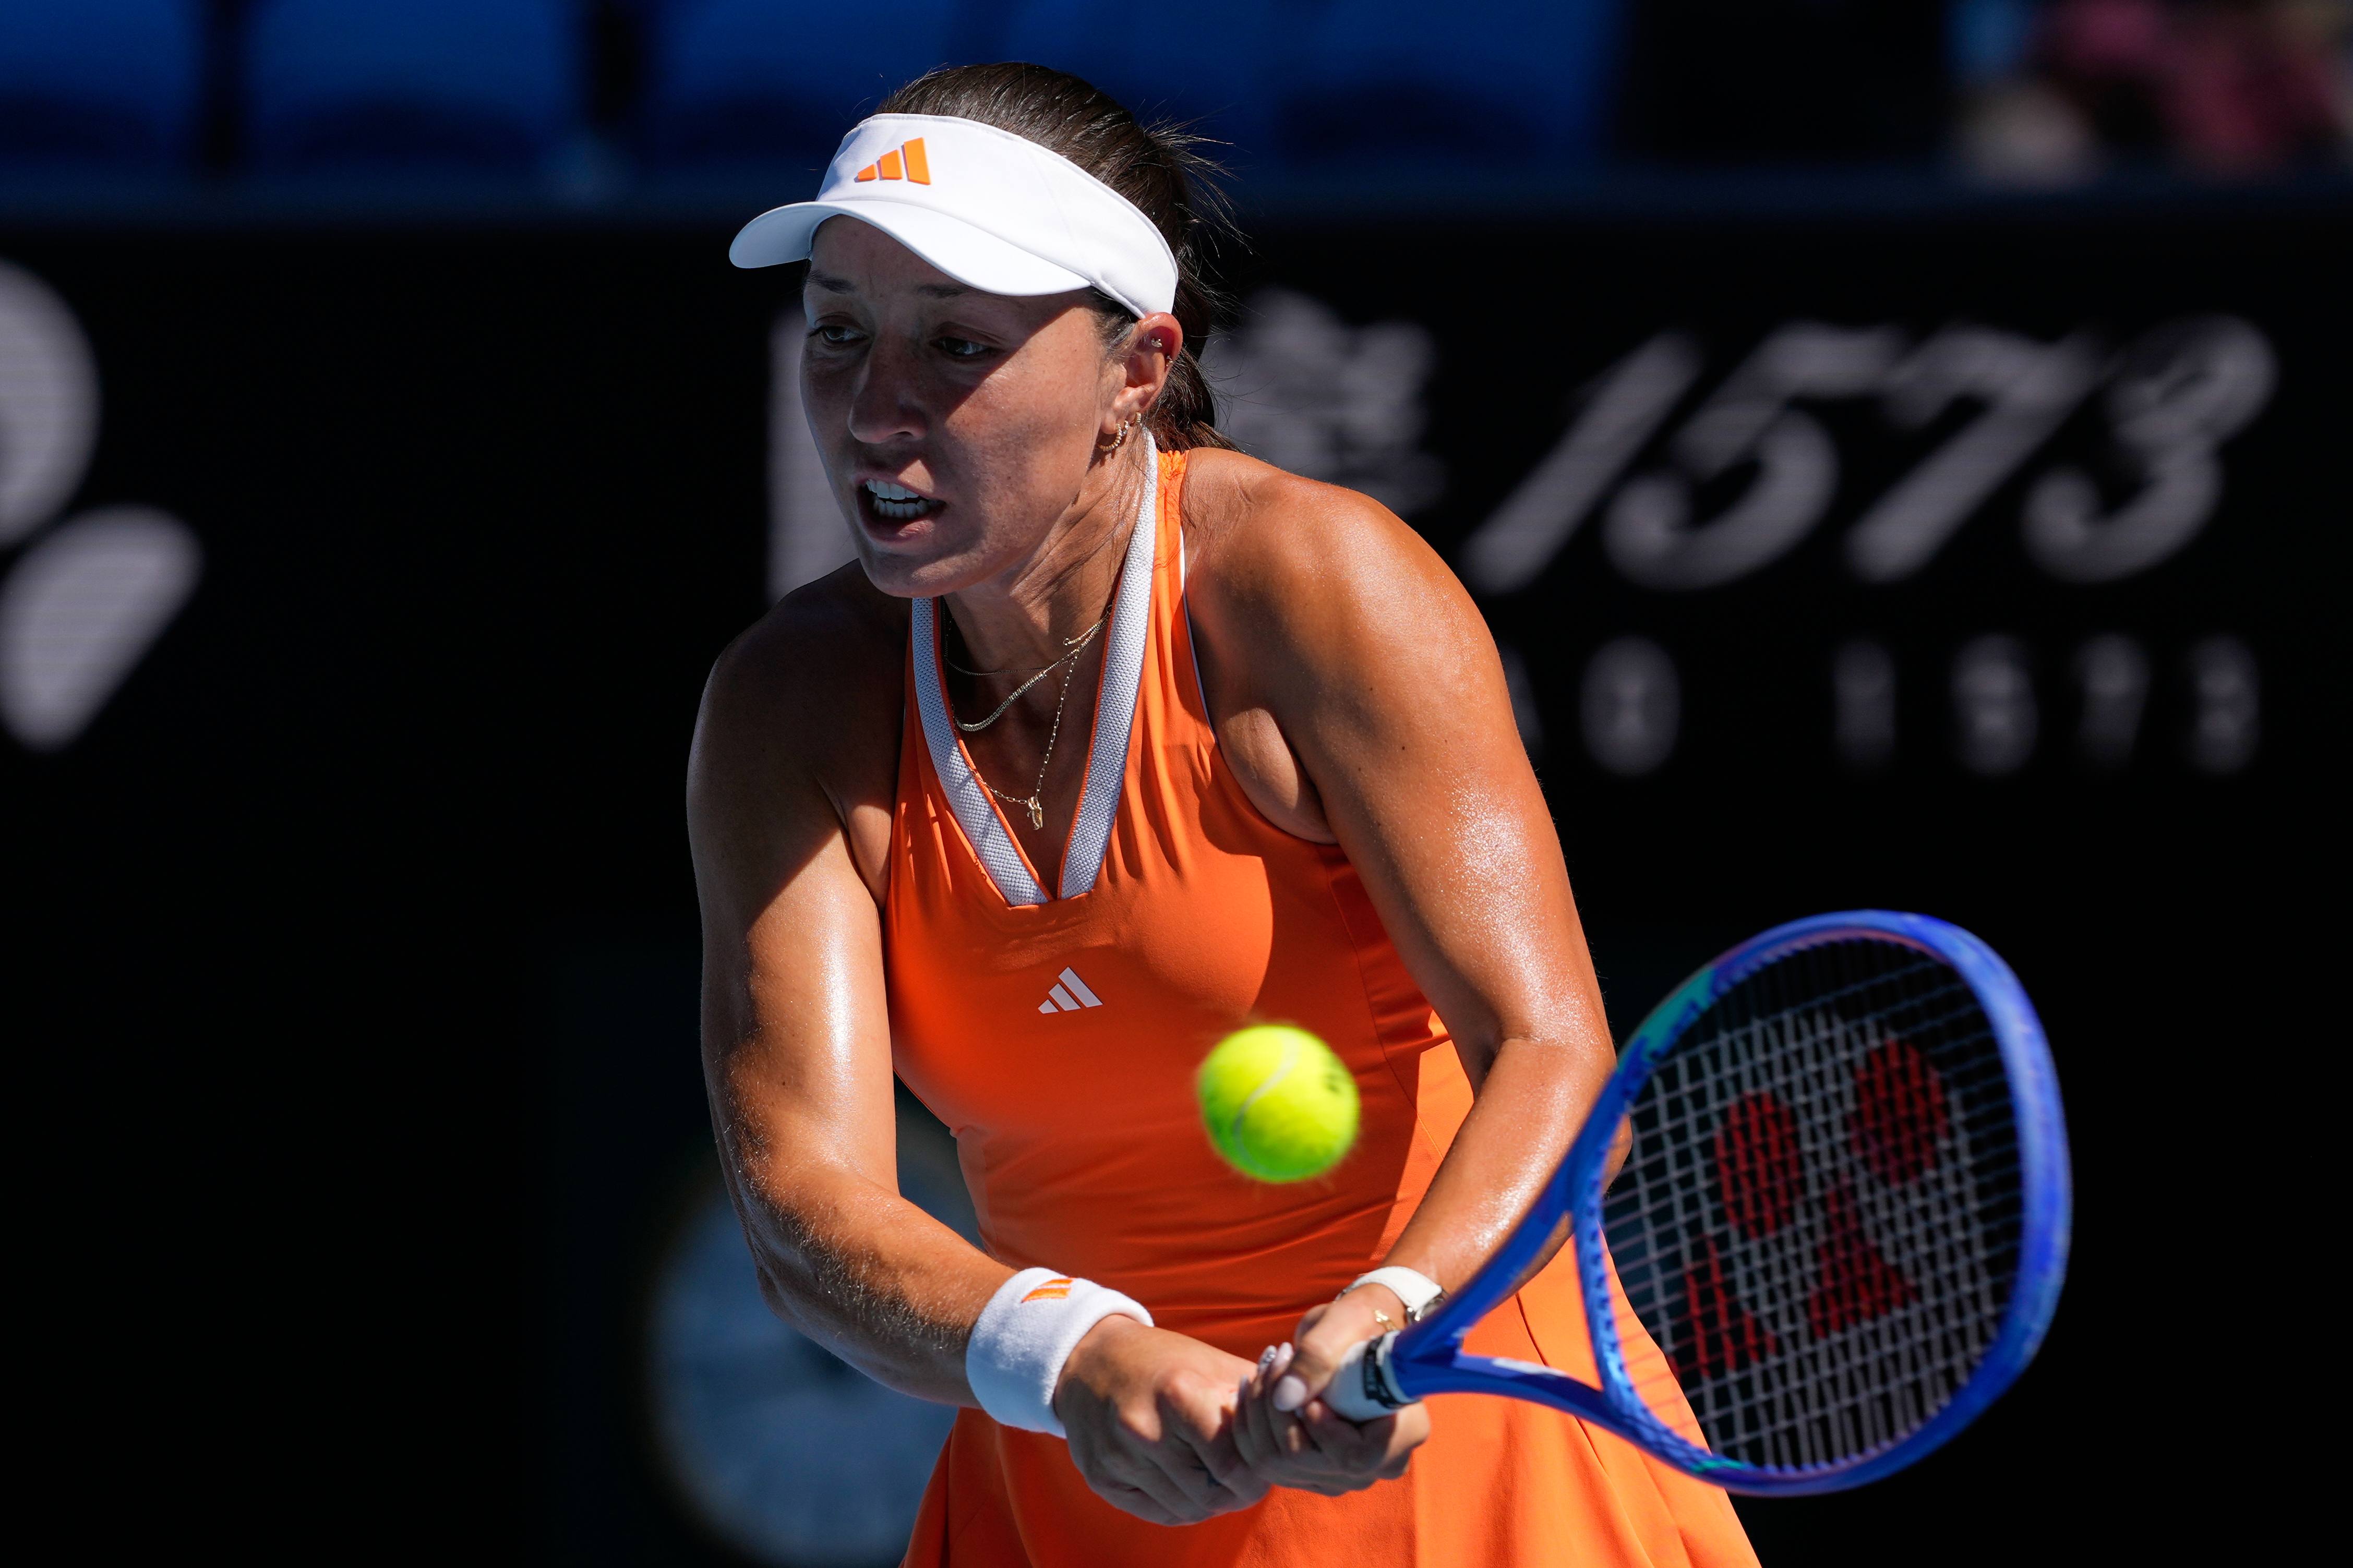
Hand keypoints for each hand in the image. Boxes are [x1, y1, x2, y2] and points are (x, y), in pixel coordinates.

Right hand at [1054, 1316, 1269, 1524]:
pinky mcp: (1101, 1478)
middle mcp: (1144, 1429)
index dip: (1258, 1474)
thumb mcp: (1212, 1364)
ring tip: (1217, 1478)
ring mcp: (1118, 1457)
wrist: (1089, 1359)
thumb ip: (1256, 1396)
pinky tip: (1188, 1482)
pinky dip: (1182, 1506)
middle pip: (1212, 1494)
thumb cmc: (1164, 1361)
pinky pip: (1159, 1514)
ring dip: (1212, 1502)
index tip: (1264, 1467)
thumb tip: (1298, 1422)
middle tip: (1245, 1479)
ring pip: (1188, 1510)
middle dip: (1238, 1492)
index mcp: (1178, 1394)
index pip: (1234, 1464)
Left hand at [1231, 1289, 1429, 1495]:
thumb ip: (1317, 1358)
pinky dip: (1250, 1425)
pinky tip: (1252, 1386)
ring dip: (1258, 1414)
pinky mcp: (1313, 1471)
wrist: (1351, 1336)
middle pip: (1307, 1463)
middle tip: (1274, 1359)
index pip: (1353, 1457)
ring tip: (1265, 1367)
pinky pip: (1266, 1463)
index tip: (1309, 1392)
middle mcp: (1378, 1465)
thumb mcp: (1343, 1326)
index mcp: (1404, 1432)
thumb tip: (1285, 1398)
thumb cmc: (1357, 1324)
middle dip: (1276, 1410)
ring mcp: (1344, 1474)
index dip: (1321, 1429)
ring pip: (1278, 1466)